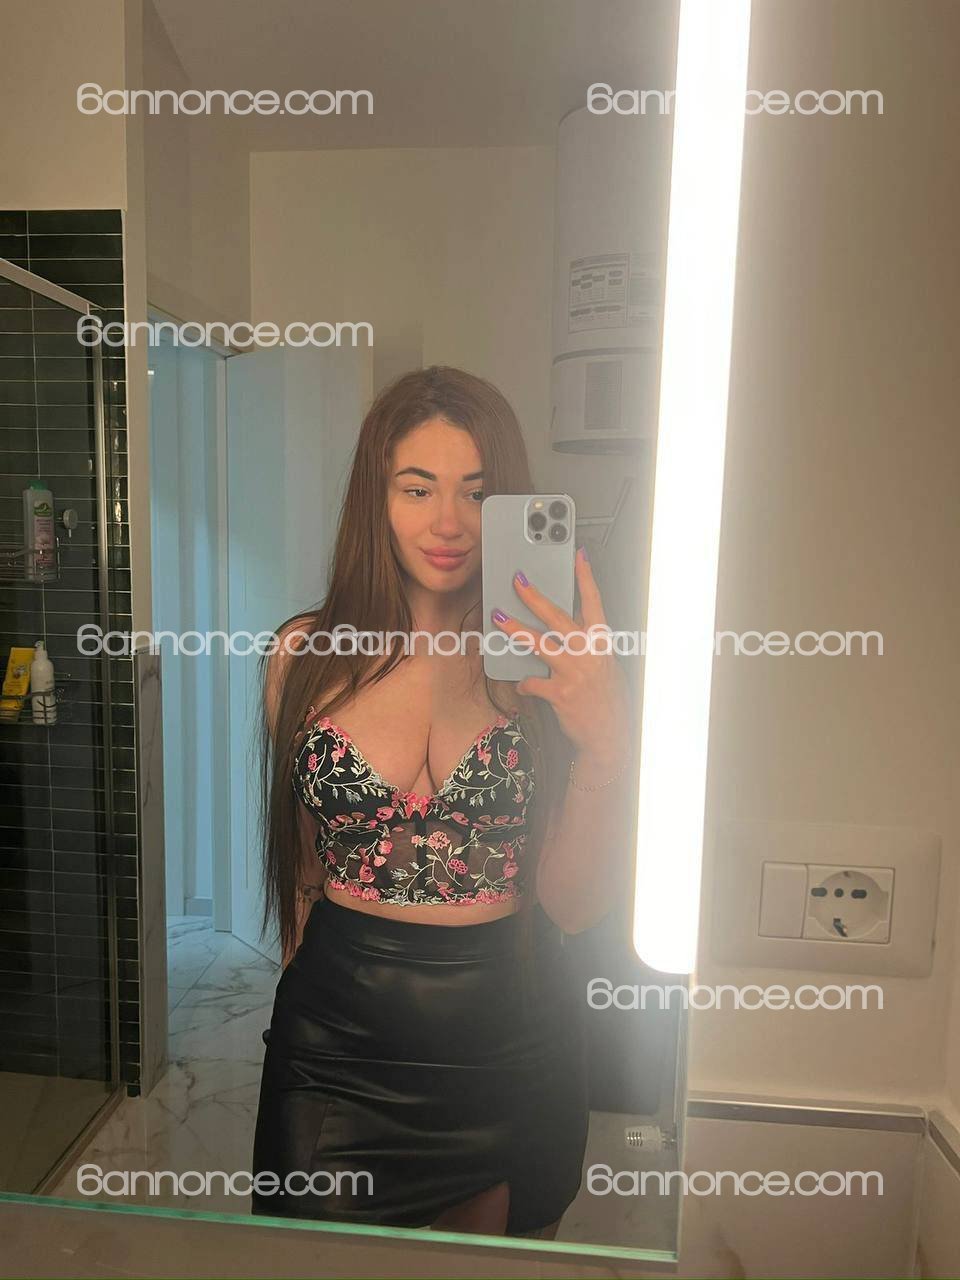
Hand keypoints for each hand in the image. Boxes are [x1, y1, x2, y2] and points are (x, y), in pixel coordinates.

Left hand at [491, 547, 630, 767]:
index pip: (594, 602)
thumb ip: (588, 643)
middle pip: (557, 617)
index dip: (586, 577)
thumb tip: (568, 624)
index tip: (578, 555)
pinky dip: (525, 682)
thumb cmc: (607, 698)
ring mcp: (573, 672)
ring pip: (538, 643)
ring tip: (498, 618)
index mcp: (601, 643)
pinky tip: (522, 683)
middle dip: (534, 596)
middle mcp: (588, 654)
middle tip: (518, 580)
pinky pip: (533, 681)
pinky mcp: (559, 693)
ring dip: (515, 629)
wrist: (610, 735)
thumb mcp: (605, 664)